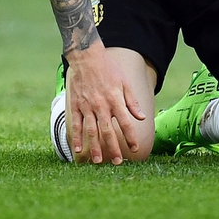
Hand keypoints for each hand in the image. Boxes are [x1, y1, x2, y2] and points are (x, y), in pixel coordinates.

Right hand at [65, 41, 145, 163]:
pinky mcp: (76, 105)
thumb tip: (142, 117)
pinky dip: (77, 137)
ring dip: (95, 147)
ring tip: (98, 161)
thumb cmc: (108, 68)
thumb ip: (132, 102)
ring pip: (92, 130)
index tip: (135, 149)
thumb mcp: (124, 82)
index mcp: (115, 100)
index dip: (131, 137)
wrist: (86, 56)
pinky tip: (78, 149)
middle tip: (117, 162)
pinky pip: (76, 123)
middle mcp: (101, 105)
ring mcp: (87, 106)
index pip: (126, 123)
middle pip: (108, 131)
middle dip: (113, 148)